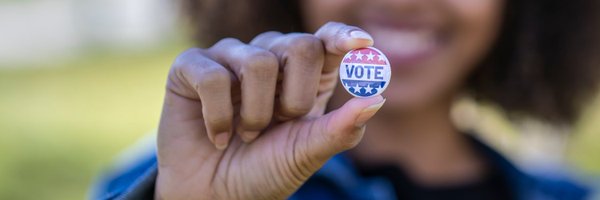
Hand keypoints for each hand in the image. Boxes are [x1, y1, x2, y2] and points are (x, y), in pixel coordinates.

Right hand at [155, 22, 385, 199]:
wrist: (214, 197)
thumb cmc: (264, 172)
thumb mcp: (306, 153)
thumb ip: (341, 129)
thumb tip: (377, 99)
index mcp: (304, 76)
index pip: (326, 40)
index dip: (342, 37)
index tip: (361, 44)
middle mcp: (270, 58)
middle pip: (300, 45)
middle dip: (295, 97)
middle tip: (281, 124)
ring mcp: (230, 58)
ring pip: (257, 62)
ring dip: (255, 115)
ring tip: (246, 135)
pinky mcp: (192, 67)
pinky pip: (214, 76)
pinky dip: (219, 117)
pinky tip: (218, 136)